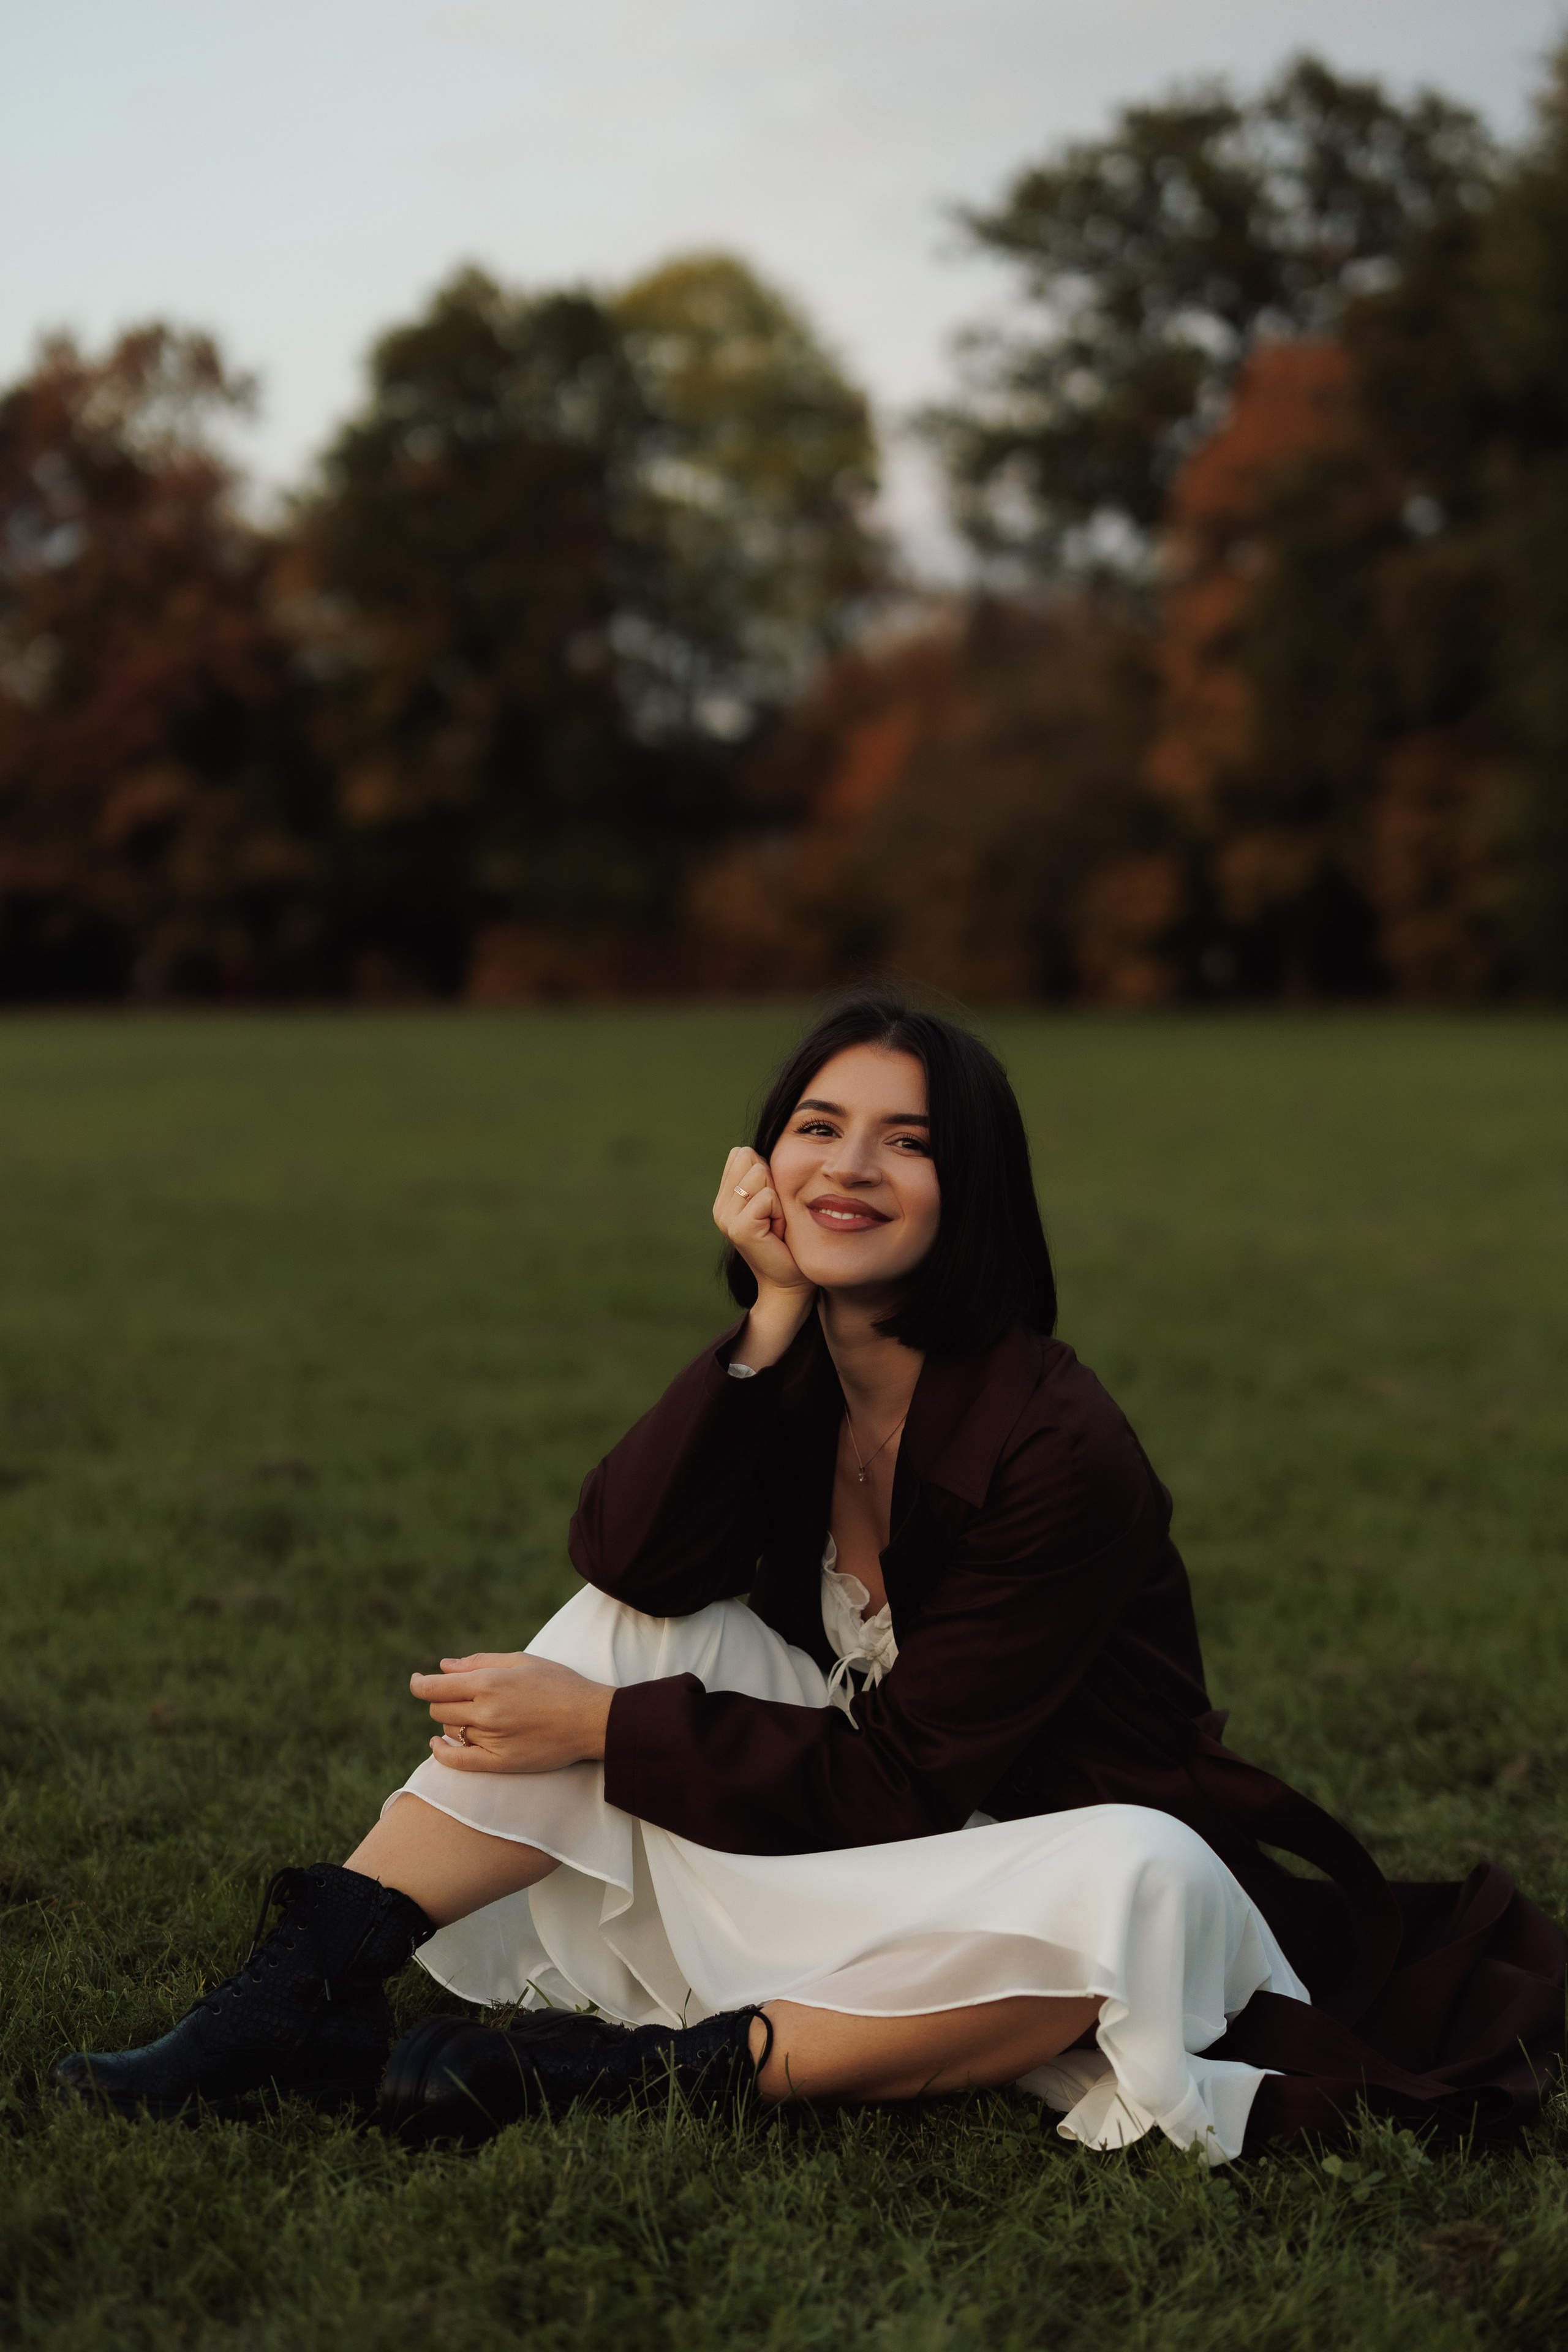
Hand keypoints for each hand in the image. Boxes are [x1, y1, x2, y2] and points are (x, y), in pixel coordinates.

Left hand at [412, 1652, 612, 1773]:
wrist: (590, 1720)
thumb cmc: (559, 1683)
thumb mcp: (521, 1661)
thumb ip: (479, 1662)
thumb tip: (442, 1666)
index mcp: (489, 1682)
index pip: (434, 1687)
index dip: (419, 1684)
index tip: (417, 1681)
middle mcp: (486, 1712)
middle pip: (438, 1709)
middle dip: (441, 1700)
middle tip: (456, 1695)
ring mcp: (492, 1739)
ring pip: (450, 1730)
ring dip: (453, 1720)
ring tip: (474, 1714)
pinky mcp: (499, 1763)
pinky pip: (457, 1761)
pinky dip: (441, 1752)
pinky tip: (438, 1744)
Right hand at [712, 1146, 812, 1297]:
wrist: (789, 1280)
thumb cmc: (787, 1239)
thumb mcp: (771, 1200)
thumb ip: (760, 1175)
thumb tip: (751, 1150)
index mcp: (724, 1197)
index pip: (741, 1153)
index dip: (765, 1171)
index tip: (770, 1202)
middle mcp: (720, 1207)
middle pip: (750, 1158)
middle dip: (772, 1182)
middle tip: (774, 1214)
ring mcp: (726, 1218)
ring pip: (759, 1174)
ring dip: (778, 1197)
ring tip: (776, 1222)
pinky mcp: (740, 1229)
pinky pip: (767, 1196)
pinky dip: (779, 1212)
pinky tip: (777, 1231)